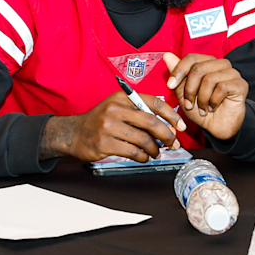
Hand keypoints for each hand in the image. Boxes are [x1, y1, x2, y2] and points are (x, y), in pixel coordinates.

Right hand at [40, 91, 183, 162]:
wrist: (74, 133)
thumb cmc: (100, 121)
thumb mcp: (117, 107)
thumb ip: (139, 111)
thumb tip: (168, 122)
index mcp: (122, 97)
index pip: (154, 102)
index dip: (171, 115)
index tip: (180, 126)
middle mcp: (115, 109)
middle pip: (151, 122)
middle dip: (167, 135)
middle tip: (174, 143)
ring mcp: (109, 127)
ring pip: (143, 139)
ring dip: (155, 149)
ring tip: (156, 152)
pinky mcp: (105, 144)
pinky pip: (133, 152)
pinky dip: (143, 157)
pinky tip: (144, 157)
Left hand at [164, 52, 248, 140]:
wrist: (218, 128)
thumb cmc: (202, 109)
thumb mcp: (184, 94)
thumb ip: (177, 75)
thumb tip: (167, 55)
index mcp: (207, 63)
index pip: (191, 58)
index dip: (179, 71)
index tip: (170, 85)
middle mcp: (221, 64)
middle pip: (198, 68)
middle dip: (190, 89)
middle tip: (189, 104)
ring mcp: (232, 73)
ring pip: (209, 78)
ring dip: (201, 98)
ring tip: (202, 108)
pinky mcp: (241, 84)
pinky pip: (222, 87)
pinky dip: (213, 101)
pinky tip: (212, 108)